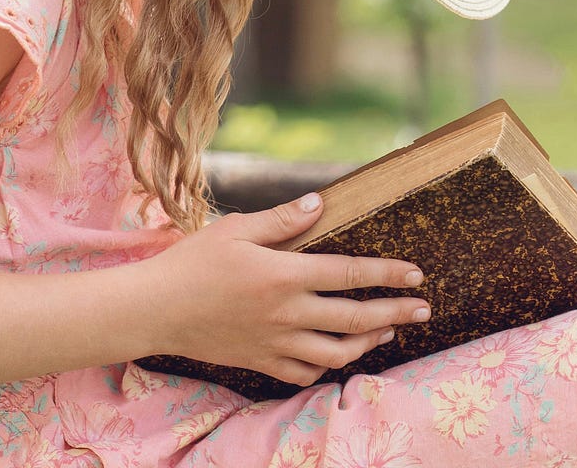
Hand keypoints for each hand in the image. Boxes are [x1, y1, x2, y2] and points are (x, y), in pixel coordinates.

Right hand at [140, 192, 430, 385]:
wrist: (153, 310)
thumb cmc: (191, 263)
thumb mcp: (234, 230)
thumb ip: (281, 220)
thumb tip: (319, 202)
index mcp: (283, 274)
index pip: (351, 274)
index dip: (389, 274)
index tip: (416, 275)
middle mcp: (286, 313)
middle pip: (355, 318)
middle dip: (396, 313)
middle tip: (423, 310)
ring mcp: (274, 343)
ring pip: (336, 353)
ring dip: (369, 343)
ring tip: (388, 333)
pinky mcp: (259, 361)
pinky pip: (303, 373)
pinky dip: (325, 368)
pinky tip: (336, 356)